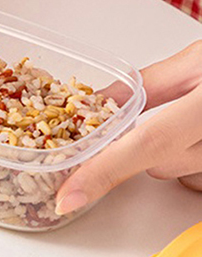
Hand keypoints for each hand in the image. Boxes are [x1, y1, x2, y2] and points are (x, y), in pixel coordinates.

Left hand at [56, 41, 201, 214]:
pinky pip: (200, 179)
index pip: (148, 143)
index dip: (103, 173)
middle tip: (179, 111)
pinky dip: (194, 160)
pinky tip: (201, 135)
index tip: (68, 197)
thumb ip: (147, 85)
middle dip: (151, 145)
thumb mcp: (199, 58)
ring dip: (179, 153)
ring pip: (182, 174)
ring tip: (201, 118)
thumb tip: (96, 104)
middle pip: (161, 164)